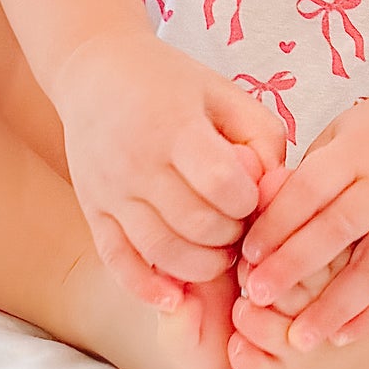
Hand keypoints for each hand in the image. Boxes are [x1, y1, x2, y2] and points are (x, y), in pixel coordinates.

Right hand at [52, 29, 287, 313]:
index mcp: (176, 126)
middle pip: (196, 224)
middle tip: (238, 226)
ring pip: (162, 252)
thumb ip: (262, 138)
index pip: (223, 184)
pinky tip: (175, 296)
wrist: (96, 71)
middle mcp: (138, 162)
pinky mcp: (93, 211)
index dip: (248, 200)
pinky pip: (118, 262)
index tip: (250, 195)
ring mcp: (111, 190)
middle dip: (229, 236)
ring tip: (218, 251)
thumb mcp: (224, 93)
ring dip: (201, 265)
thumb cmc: (172, 84)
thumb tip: (275, 192)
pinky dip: (147, 288)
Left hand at [237, 85, 368, 350]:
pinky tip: (341, 337)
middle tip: (256, 298)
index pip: (311, 188)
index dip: (277, 222)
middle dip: (294, 267)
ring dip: (333, 308)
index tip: (247, 254)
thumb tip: (252, 217)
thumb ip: (302, 178)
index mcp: (358, 150)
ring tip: (298, 339)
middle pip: (338, 229)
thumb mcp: (335, 138)